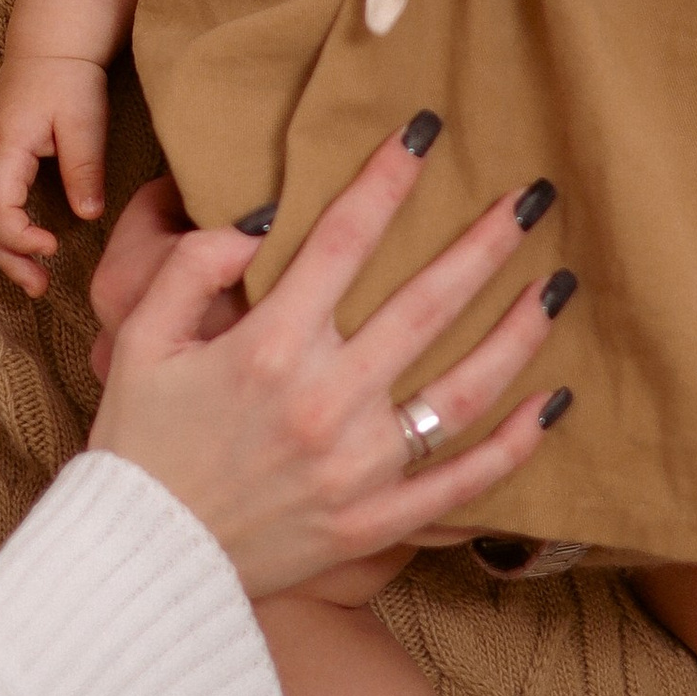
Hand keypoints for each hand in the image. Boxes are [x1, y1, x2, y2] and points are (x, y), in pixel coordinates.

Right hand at [0, 51, 112, 296]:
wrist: (48, 46)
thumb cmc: (67, 79)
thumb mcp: (85, 121)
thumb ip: (84, 168)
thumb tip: (88, 216)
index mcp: (2, 145)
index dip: (18, 238)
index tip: (53, 247)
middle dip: (7, 259)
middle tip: (40, 287)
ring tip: (32, 279)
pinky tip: (17, 245)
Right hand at [88, 127, 568, 596]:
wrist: (142, 562)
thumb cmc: (139, 446)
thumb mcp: (142, 342)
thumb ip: (192, 269)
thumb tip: (258, 221)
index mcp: (267, 349)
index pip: (341, 240)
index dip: (386, 179)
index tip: (424, 132)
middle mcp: (325, 402)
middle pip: (427, 303)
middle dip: (485, 243)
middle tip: (532, 199)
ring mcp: (359, 468)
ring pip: (464, 388)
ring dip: (519, 332)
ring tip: (557, 287)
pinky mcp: (376, 522)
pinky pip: (463, 480)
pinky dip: (516, 444)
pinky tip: (555, 402)